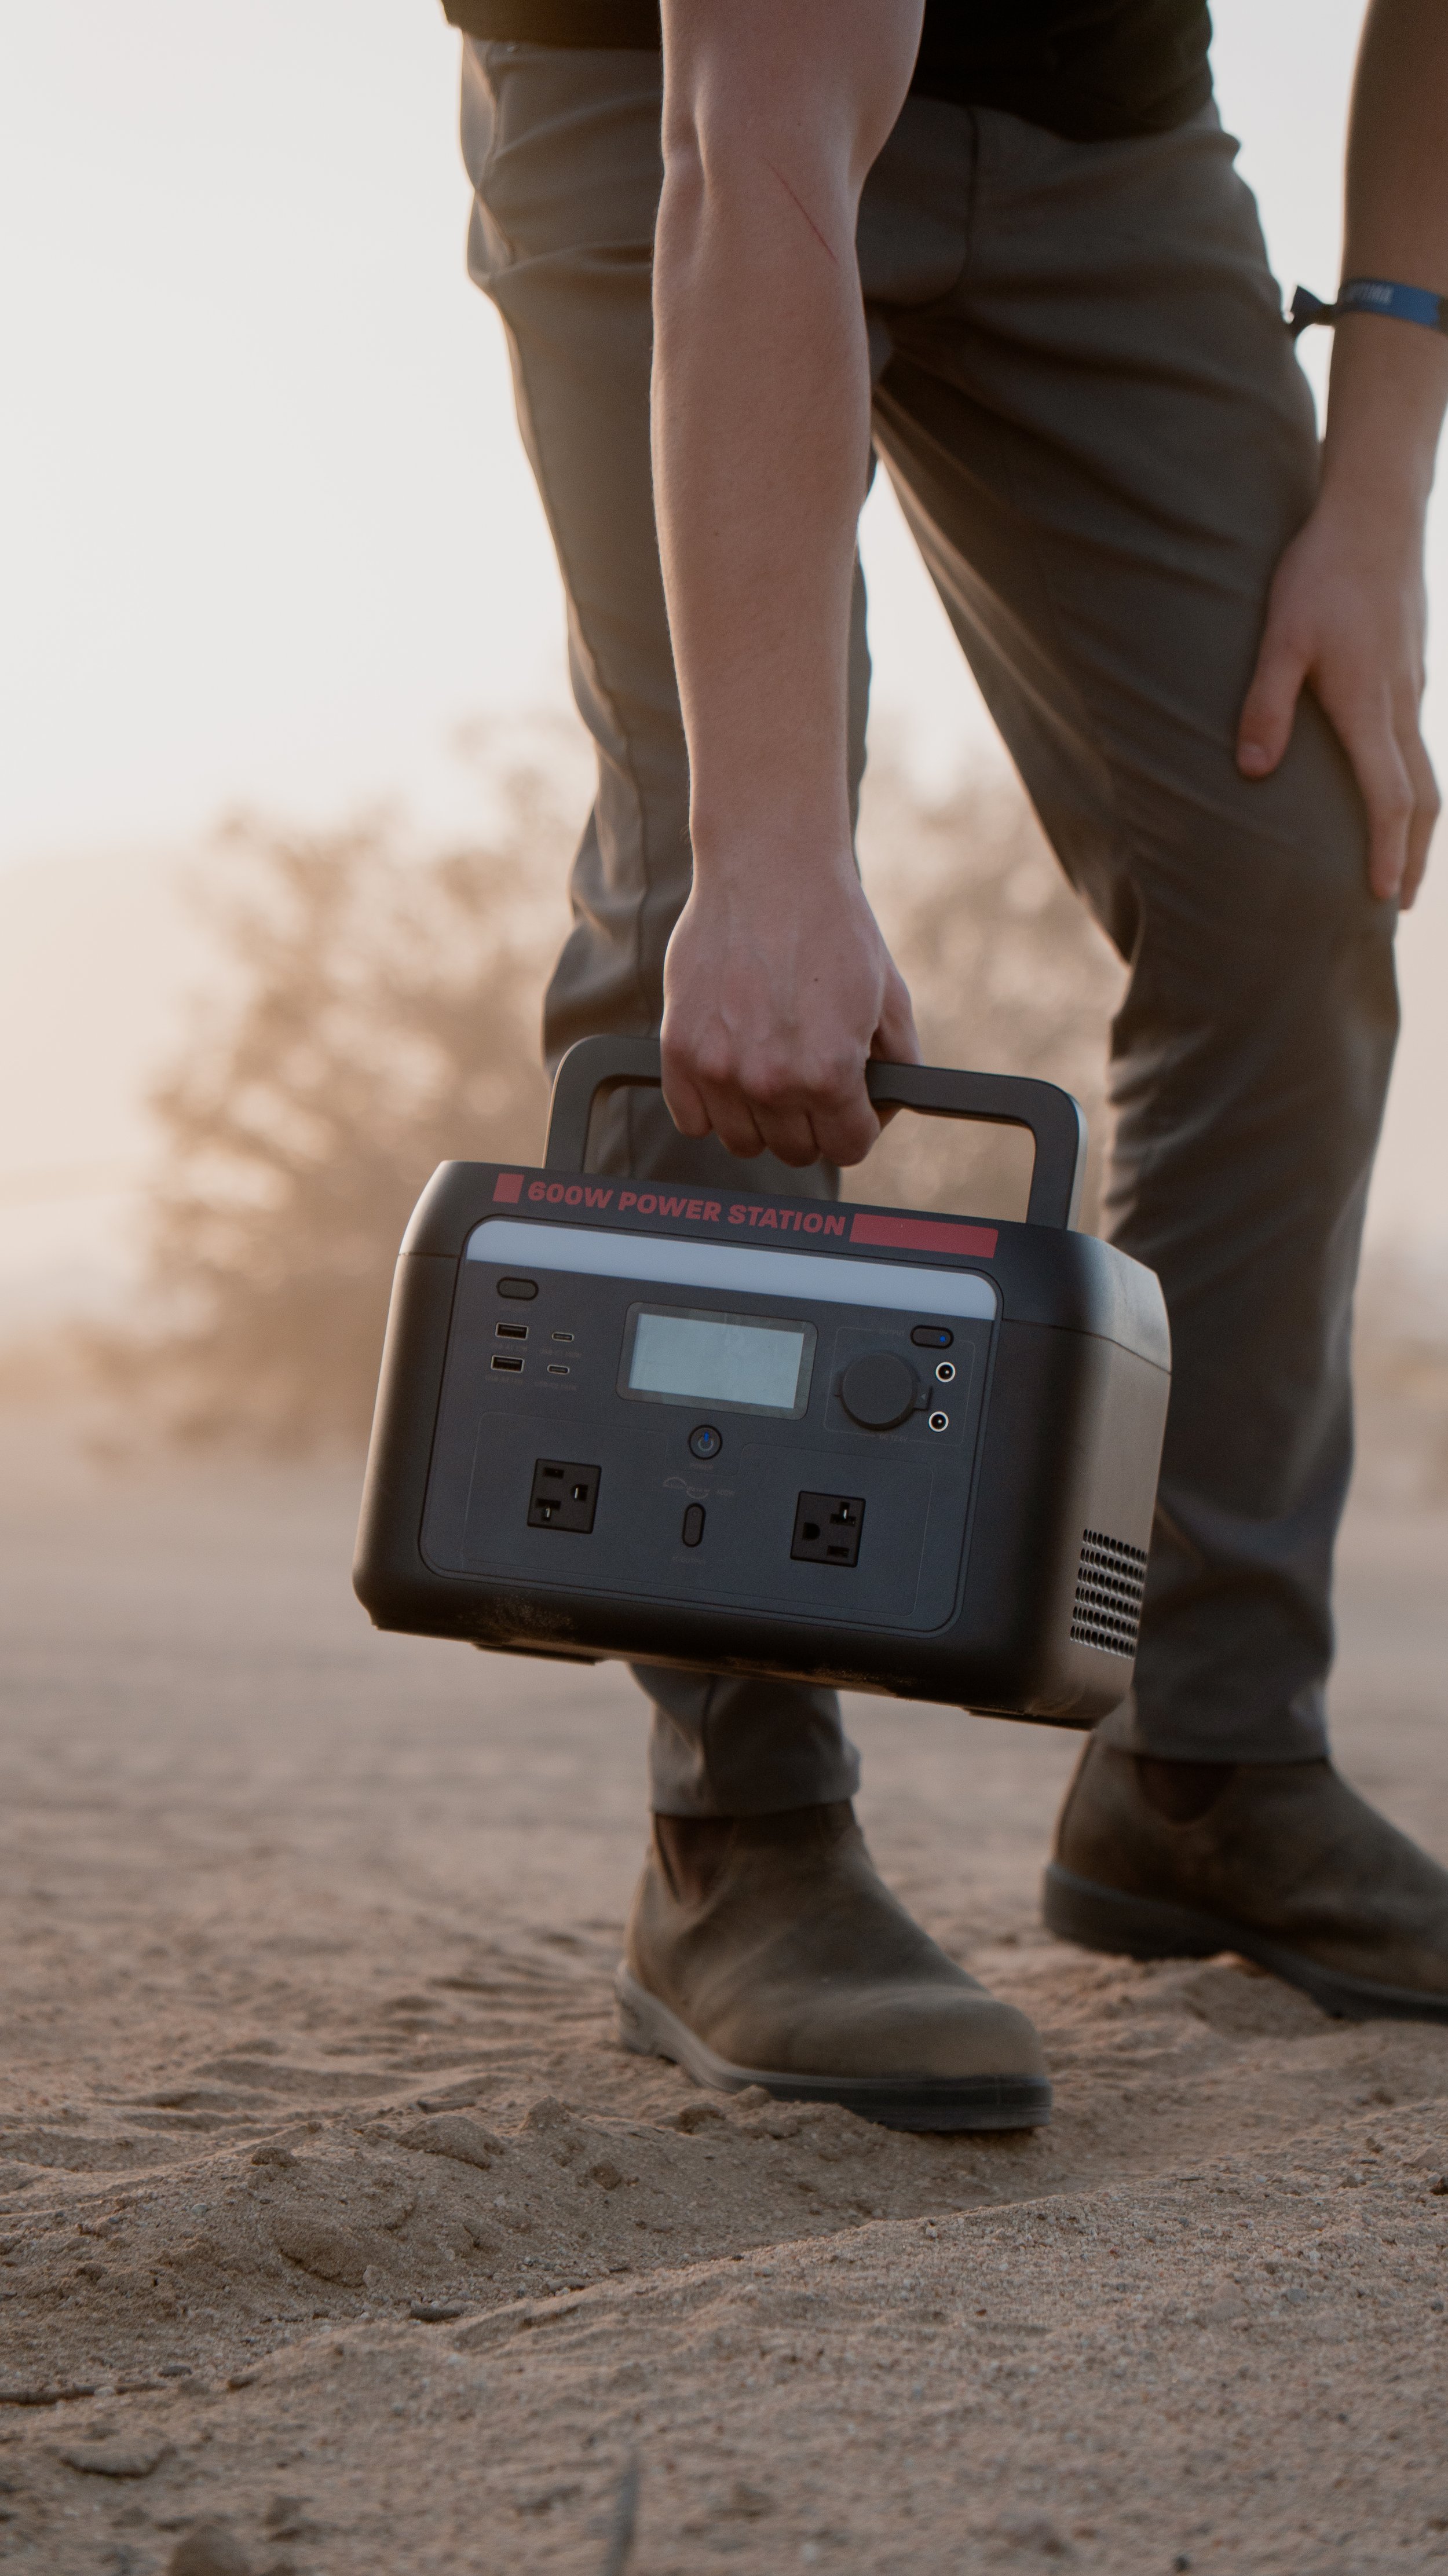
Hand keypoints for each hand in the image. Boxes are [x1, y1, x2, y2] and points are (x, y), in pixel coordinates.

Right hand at [660, 856, 921, 1165]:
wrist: (769, 868)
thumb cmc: (834, 926)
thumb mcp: (891, 996)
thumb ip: (897, 1063)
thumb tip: (889, 1105)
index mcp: (828, 1073)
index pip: (847, 1147)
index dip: (857, 1127)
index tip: (851, 1108)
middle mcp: (770, 1081)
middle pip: (796, 1150)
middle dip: (813, 1122)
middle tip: (813, 1082)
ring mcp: (717, 1069)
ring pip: (743, 1142)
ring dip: (762, 1120)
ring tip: (771, 1073)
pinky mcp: (678, 1049)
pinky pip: (692, 1118)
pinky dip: (711, 1106)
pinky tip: (731, 1069)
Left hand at [1237, 494, 1438, 908]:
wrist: (1375, 512)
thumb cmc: (1321, 571)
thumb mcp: (1281, 636)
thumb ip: (1265, 703)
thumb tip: (1252, 770)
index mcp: (1371, 706)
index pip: (1390, 796)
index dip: (1389, 850)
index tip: (1383, 895)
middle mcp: (1401, 705)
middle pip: (1422, 797)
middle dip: (1415, 854)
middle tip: (1401, 901)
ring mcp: (1411, 688)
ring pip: (1426, 771)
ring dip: (1418, 824)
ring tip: (1404, 862)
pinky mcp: (1408, 672)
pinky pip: (1416, 744)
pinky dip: (1412, 784)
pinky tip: (1393, 791)